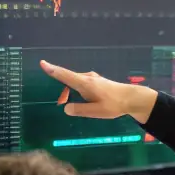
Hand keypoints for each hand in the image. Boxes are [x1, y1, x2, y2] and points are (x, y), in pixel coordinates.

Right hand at [39, 61, 157, 124]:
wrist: (132, 99)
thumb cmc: (114, 105)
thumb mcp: (95, 111)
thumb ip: (79, 110)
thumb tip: (66, 109)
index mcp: (85, 83)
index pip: (65, 75)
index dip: (52, 70)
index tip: (42, 63)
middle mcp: (87, 78)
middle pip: (68, 81)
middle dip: (63, 92)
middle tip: (62, 105)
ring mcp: (93, 78)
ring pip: (75, 83)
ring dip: (70, 93)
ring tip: (74, 106)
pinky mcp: (97, 81)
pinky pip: (81, 84)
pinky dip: (77, 91)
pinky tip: (85, 101)